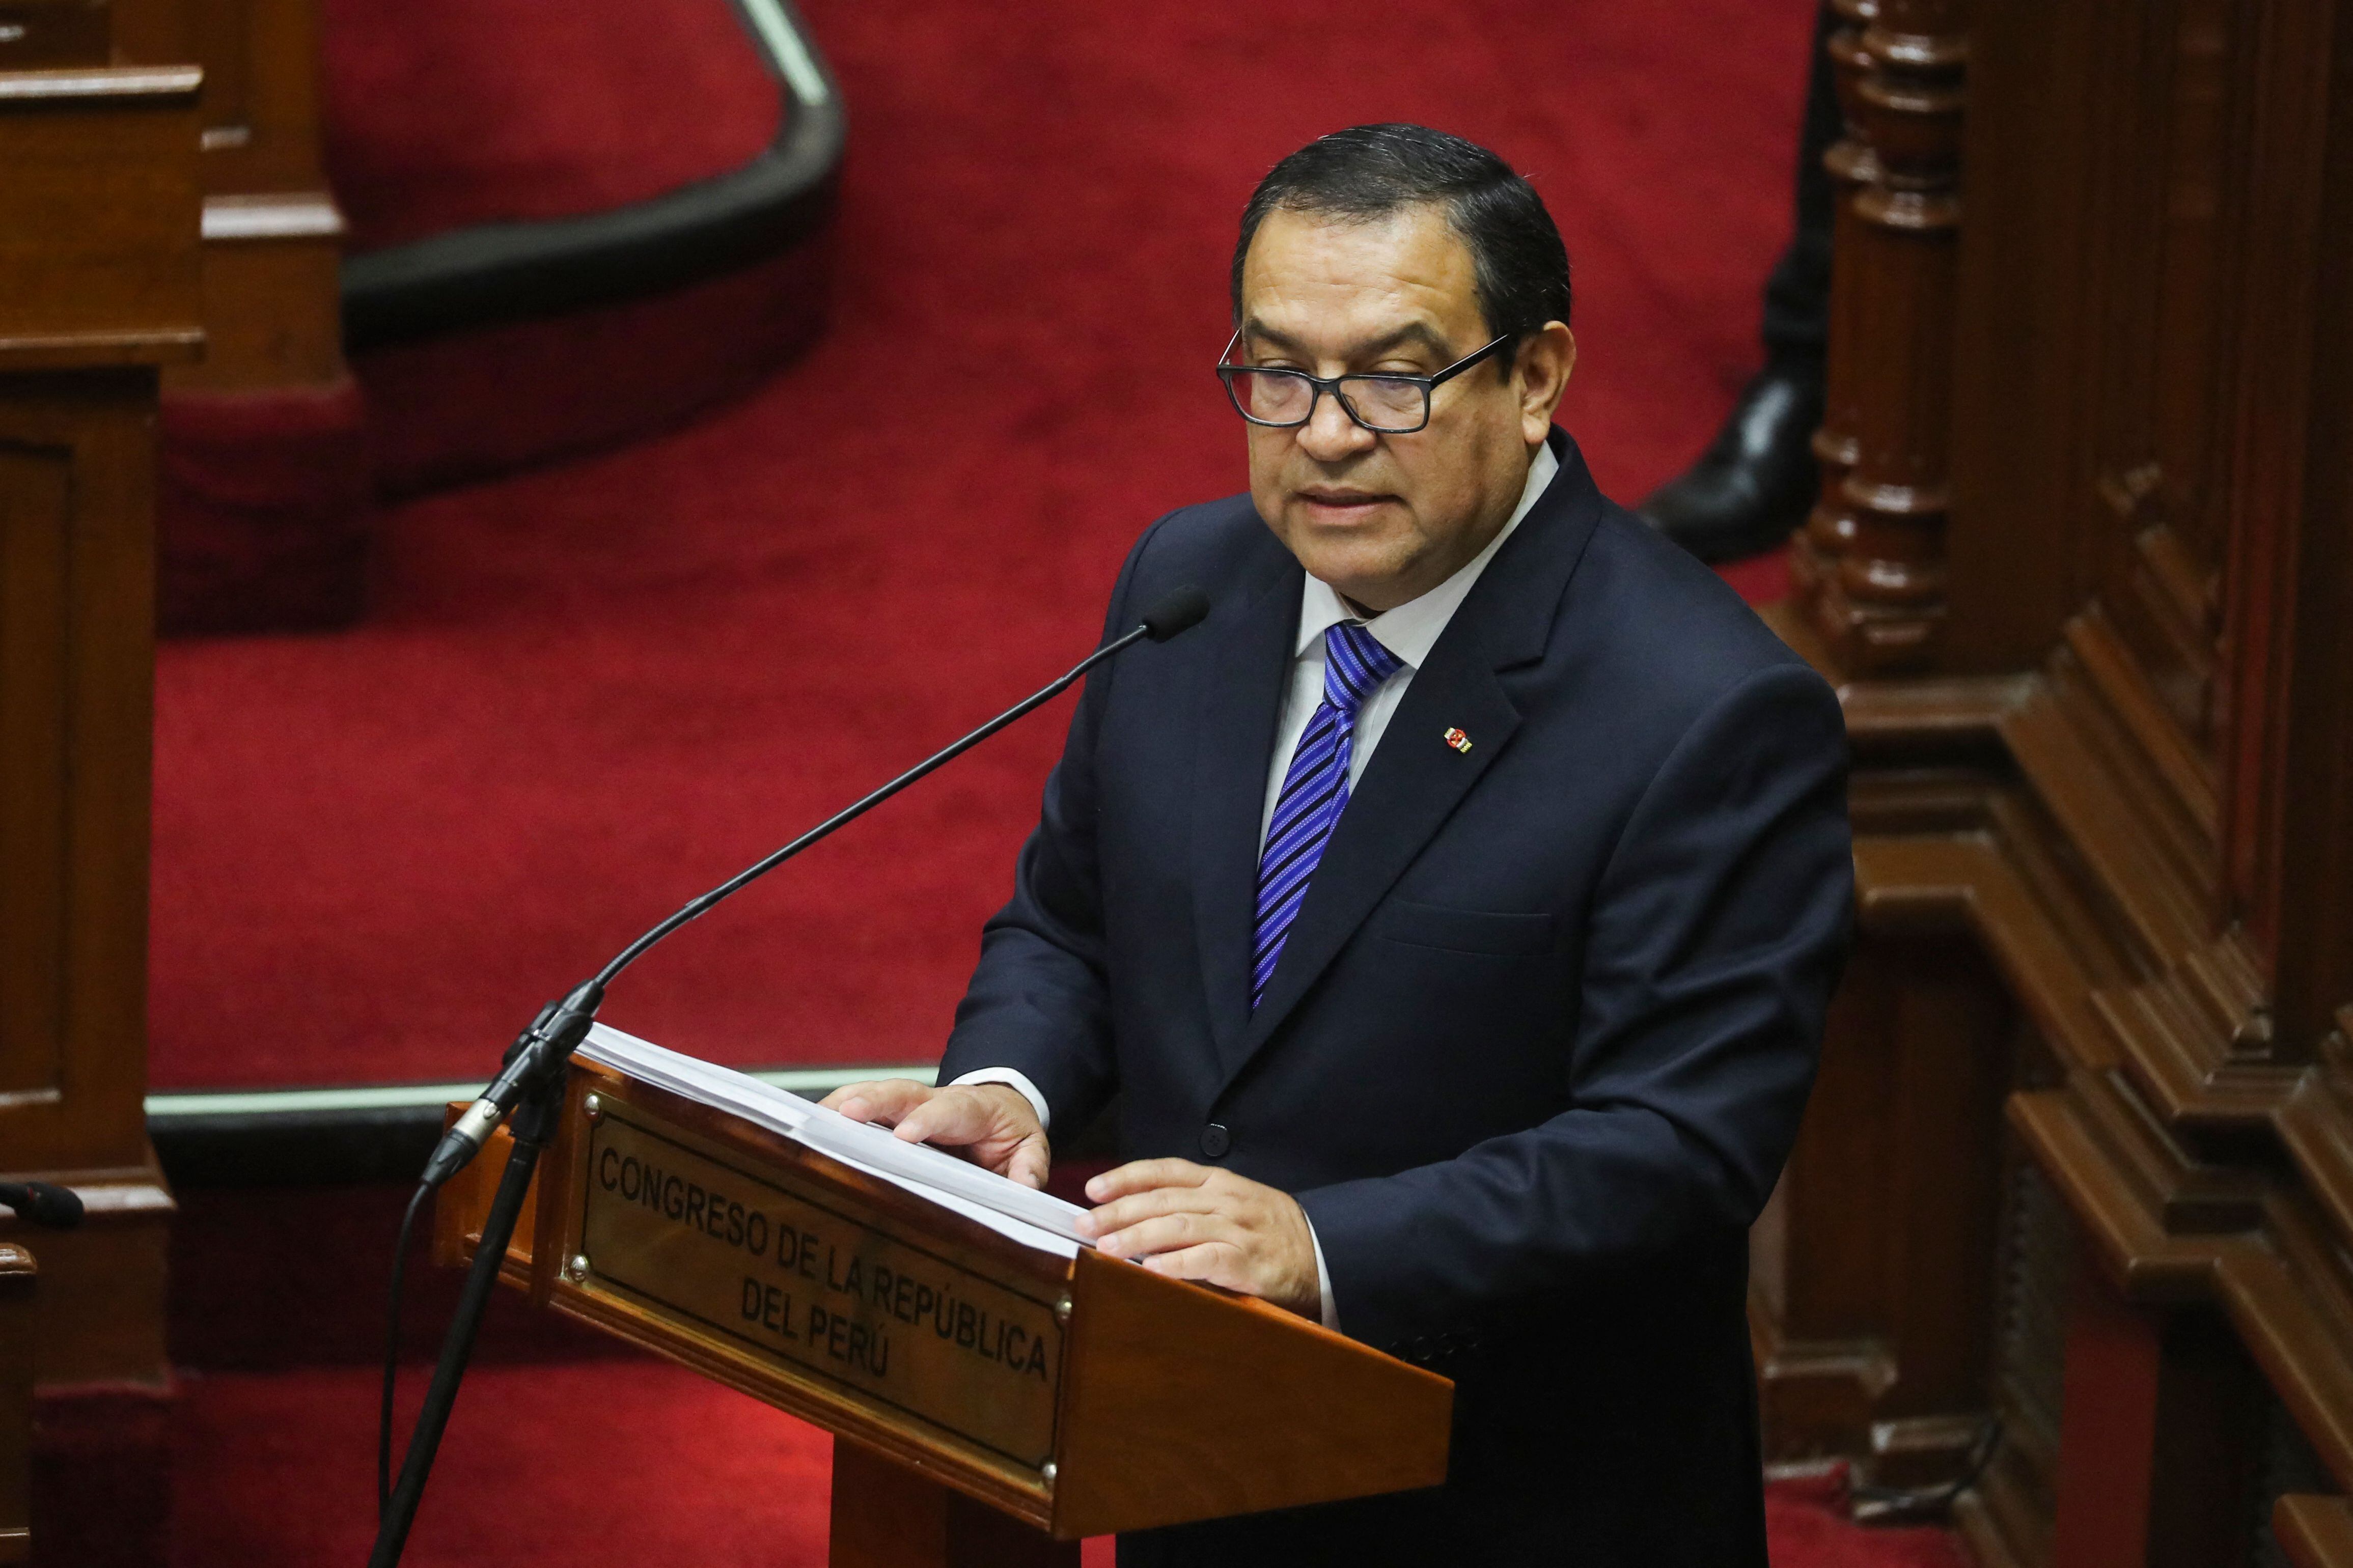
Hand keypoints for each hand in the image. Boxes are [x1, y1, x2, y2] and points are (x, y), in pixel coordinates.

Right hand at [818, 1079, 1050, 1189]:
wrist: (998, 1108)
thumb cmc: (1008, 1131)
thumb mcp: (1029, 1146)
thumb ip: (1029, 1165)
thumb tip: (1024, 1187)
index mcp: (971, 1110)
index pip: (949, 1111)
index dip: (926, 1121)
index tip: (904, 1137)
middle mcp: (935, 1100)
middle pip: (902, 1093)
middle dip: (874, 1101)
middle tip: (846, 1115)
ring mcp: (910, 1104)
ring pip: (876, 1095)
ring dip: (846, 1103)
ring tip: (815, 1119)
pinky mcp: (891, 1113)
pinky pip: (862, 1105)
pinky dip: (837, 1111)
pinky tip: (813, 1124)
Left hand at [1077, 1159, 1320, 1318]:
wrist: (1326, 1254)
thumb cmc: (1272, 1234)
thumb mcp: (1235, 1206)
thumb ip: (1194, 1207)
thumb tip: (1139, 1218)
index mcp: (1219, 1183)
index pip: (1165, 1171)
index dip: (1126, 1177)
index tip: (1093, 1188)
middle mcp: (1226, 1200)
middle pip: (1163, 1199)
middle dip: (1119, 1210)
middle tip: (1084, 1224)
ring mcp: (1239, 1229)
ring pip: (1179, 1227)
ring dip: (1138, 1237)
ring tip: (1106, 1247)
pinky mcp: (1250, 1262)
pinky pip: (1208, 1259)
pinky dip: (1177, 1264)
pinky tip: (1151, 1270)